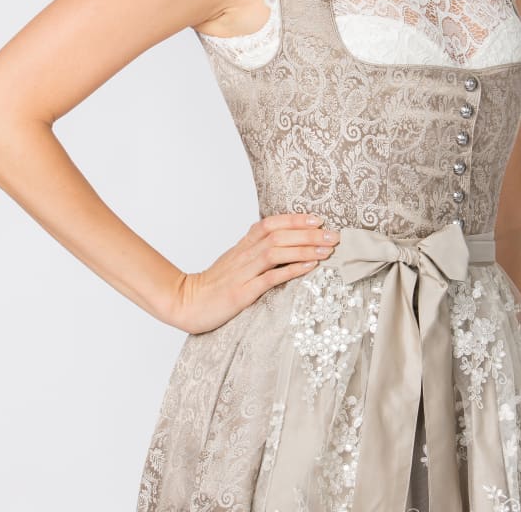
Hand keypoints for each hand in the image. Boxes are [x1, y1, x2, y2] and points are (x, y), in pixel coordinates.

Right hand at [170, 213, 340, 334]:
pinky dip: (291, 270)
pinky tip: (309, 267)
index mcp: (243, 245)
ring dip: (304, 248)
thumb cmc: (214, 284)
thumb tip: (283, 245)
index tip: (317, 218)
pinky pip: (270, 278)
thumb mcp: (235, 262)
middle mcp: (244, 254)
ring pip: (276, 252)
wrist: (186, 302)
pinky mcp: (242, 293)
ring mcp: (243, 273)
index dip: (294, 219)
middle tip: (333, 235)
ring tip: (328, 250)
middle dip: (308, 233)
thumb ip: (255, 251)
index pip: (270, 223)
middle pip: (278, 235)